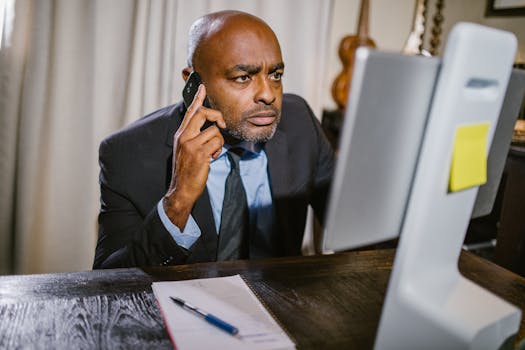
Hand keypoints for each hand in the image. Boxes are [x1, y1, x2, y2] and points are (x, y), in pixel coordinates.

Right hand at [163, 84, 225, 229]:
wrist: (180, 190)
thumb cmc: (186, 171)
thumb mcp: (186, 151)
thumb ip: (194, 138)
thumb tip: (210, 129)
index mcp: (181, 134)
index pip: (190, 112)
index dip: (197, 98)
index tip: (202, 86)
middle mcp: (184, 136)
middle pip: (202, 113)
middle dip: (217, 116)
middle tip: (222, 124)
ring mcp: (191, 144)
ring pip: (215, 130)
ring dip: (219, 142)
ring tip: (212, 153)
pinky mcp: (199, 153)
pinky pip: (217, 142)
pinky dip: (218, 150)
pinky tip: (212, 158)